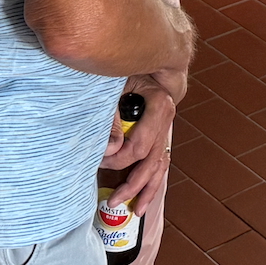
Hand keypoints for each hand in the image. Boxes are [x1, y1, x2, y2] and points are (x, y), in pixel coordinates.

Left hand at [101, 83, 177, 212]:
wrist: (132, 56)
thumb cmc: (121, 70)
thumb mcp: (113, 89)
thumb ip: (111, 118)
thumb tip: (112, 149)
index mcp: (159, 104)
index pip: (141, 145)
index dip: (119, 159)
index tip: (99, 160)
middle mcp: (166, 118)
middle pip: (152, 160)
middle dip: (133, 182)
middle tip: (114, 198)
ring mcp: (164, 127)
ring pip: (160, 166)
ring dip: (146, 189)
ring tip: (133, 209)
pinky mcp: (157, 134)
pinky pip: (159, 163)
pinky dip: (152, 183)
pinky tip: (142, 200)